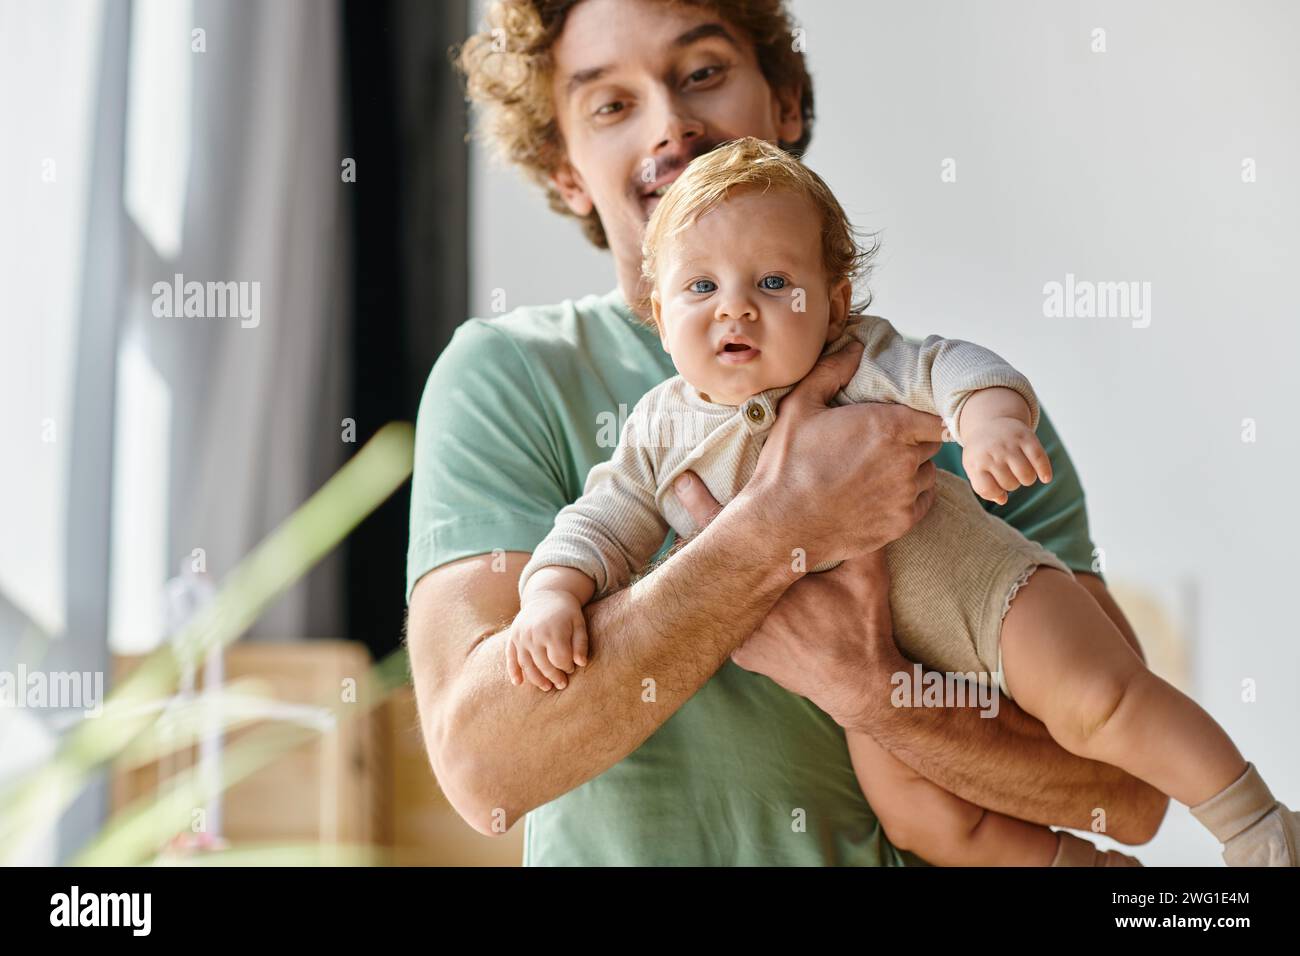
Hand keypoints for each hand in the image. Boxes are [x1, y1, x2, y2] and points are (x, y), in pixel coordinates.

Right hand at [505, 590, 587, 690]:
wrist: (546, 595)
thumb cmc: (567, 612)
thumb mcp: (579, 624)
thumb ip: (581, 643)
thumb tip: (581, 663)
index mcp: (553, 630)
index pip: (560, 659)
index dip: (567, 667)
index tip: (572, 668)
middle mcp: (534, 634)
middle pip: (543, 664)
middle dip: (554, 677)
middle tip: (562, 685)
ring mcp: (521, 636)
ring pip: (526, 664)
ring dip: (536, 679)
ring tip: (546, 687)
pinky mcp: (513, 637)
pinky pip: (510, 657)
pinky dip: (513, 671)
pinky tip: (518, 683)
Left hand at [675, 475, 903, 729]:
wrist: (860, 686)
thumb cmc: (864, 627)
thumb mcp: (867, 574)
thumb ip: (858, 531)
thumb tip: (856, 490)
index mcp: (773, 583)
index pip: (728, 534)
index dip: (702, 504)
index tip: (681, 481)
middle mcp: (747, 614)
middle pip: (709, 563)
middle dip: (700, 534)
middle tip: (684, 496)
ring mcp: (740, 638)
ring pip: (713, 594)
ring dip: (711, 570)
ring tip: (699, 541)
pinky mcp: (742, 655)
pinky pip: (723, 620)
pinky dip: (723, 602)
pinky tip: (726, 588)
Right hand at [739, 341, 945, 562]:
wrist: (779, 524)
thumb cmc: (787, 463)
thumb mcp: (801, 406)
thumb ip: (832, 371)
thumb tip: (855, 347)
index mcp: (888, 426)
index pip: (934, 416)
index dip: (922, 416)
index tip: (906, 418)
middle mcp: (905, 460)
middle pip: (932, 444)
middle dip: (914, 440)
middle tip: (884, 443)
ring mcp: (905, 494)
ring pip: (928, 474)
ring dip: (913, 469)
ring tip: (880, 469)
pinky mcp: (900, 522)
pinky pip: (924, 502)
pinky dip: (911, 496)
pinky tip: (884, 493)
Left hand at [960, 417, 1052, 504]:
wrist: (989, 423)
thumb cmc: (982, 453)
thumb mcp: (975, 469)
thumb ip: (984, 487)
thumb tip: (1002, 500)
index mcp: (976, 462)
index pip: (988, 490)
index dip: (995, 493)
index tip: (996, 487)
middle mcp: (992, 453)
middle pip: (1010, 484)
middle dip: (1011, 483)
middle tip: (1007, 473)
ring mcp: (1009, 444)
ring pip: (1026, 476)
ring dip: (1027, 479)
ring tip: (1020, 472)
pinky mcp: (1026, 437)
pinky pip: (1039, 459)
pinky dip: (1044, 471)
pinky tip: (1045, 478)